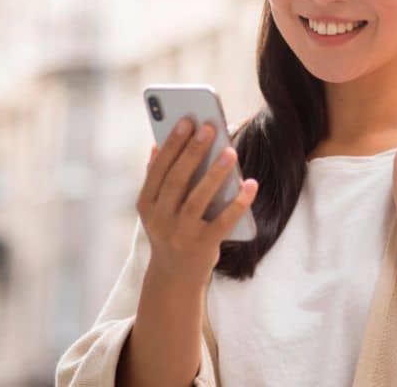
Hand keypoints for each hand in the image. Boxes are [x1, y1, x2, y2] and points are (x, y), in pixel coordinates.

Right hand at [137, 117, 258, 287]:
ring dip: (215, 174)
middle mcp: (159, 220)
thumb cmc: (169, 231)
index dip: (172, 144)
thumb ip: (156, 179)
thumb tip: (157, 145)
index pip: (158, 169)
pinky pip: (223, 222)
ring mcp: (180, 234)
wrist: (174, 277)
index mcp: (146, 205)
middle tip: (210, 127)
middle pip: (177, 180)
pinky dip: (238, 203)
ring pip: (197, 200)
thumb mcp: (156, 208)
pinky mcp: (202, 247)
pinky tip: (251, 185)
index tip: (186, 120)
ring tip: (230, 151)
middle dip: (193, 152)